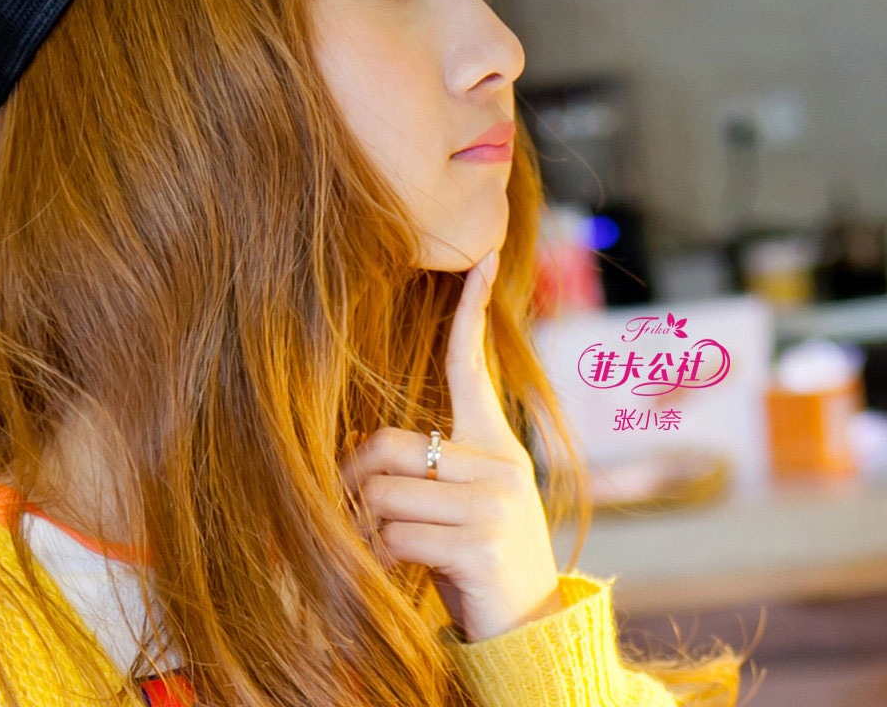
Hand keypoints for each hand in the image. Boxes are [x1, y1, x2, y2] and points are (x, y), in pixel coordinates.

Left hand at [339, 248, 564, 642]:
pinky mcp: (479, 544)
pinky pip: (395, 536)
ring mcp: (493, 505)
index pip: (476, 366)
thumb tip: (358, 447)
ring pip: (383, 495)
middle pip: (387, 444)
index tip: (482, 257)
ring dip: (367, 529)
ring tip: (390, 550)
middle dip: (355, 480)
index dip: (472, 311)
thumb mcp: (463, 504)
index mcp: (497, 446)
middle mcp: (500, 465)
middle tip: (358, 512)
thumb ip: (429, 468)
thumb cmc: (480, 562)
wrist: (531, 630)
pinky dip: (382, 559)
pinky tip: (406, 573)